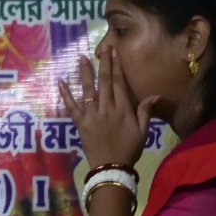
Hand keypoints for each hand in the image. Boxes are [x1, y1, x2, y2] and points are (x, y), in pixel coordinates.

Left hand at [57, 45, 158, 170]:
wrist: (111, 167)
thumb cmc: (129, 149)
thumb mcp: (143, 131)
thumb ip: (145, 111)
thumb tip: (155, 94)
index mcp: (123, 109)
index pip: (119, 83)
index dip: (116, 66)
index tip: (114, 52)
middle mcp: (106, 108)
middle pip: (104, 82)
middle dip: (103, 63)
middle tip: (102, 48)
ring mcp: (92, 115)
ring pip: (87, 90)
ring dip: (85, 73)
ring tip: (82, 58)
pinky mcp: (80, 123)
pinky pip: (71, 107)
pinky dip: (65, 95)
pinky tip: (60, 82)